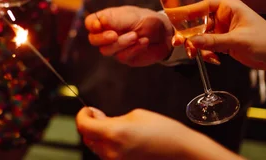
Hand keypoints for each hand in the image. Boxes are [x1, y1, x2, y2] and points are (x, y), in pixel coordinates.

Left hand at [76, 107, 228, 159]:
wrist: (182, 153)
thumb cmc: (164, 132)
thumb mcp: (136, 115)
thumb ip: (112, 118)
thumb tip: (98, 118)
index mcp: (113, 134)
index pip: (83, 125)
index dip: (83, 115)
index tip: (88, 110)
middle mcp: (111, 152)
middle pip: (88, 138)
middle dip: (91, 125)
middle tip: (101, 116)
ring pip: (97, 148)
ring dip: (100, 137)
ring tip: (117, 128)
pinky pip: (108, 155)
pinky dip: (109, 146)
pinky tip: (124, 140)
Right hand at [84, 6, 172, 66]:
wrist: (165, 33)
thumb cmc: (146, 20)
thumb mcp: (131, 16)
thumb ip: (115, 19)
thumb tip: (99, 21)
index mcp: (107, 20)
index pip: (90, 23)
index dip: (92, 25)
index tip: (99, 25)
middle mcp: (108, 34)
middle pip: (94, 40)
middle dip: (103, 38)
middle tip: (114, 35)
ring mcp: (115, 47)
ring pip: (107, 50)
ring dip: (122, 43)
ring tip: (136, 36)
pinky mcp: (125, 57)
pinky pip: (123, 56)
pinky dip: (134, 49)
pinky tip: (144, 42)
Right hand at [174, 0, 265, 69]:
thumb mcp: (238, 41)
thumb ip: (214, 41)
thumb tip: (192, 41)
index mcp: (229, 7)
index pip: (203, 3)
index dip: (188, 9)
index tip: (175, 18)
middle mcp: (224, 16)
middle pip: (198, 19)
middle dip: (188, 31)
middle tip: (178, 41)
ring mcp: (223, 29)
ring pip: (201, 34)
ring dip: (195, 44)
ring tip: (193, 54)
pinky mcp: (224, 41)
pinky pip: (207, 44)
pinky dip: (205, 51)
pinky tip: (212, 59)